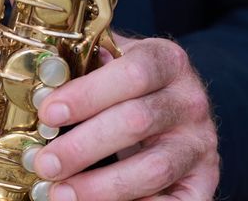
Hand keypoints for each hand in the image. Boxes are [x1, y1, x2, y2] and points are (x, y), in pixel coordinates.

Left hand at [32, 35, 219, 200]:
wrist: (175, 105)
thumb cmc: (130, 85)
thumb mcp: (113, 62)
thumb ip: (84, 65)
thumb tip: (42, 82)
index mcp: (167, 60)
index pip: (133, 72)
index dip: (88, 93)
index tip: (49, 113)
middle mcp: (190, 100)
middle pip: (137, 121)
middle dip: (83, 147)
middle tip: (44, 163)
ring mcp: (200, 142)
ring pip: (153, 168)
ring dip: (100, 187)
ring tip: (60, 193)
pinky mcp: (205, 179)